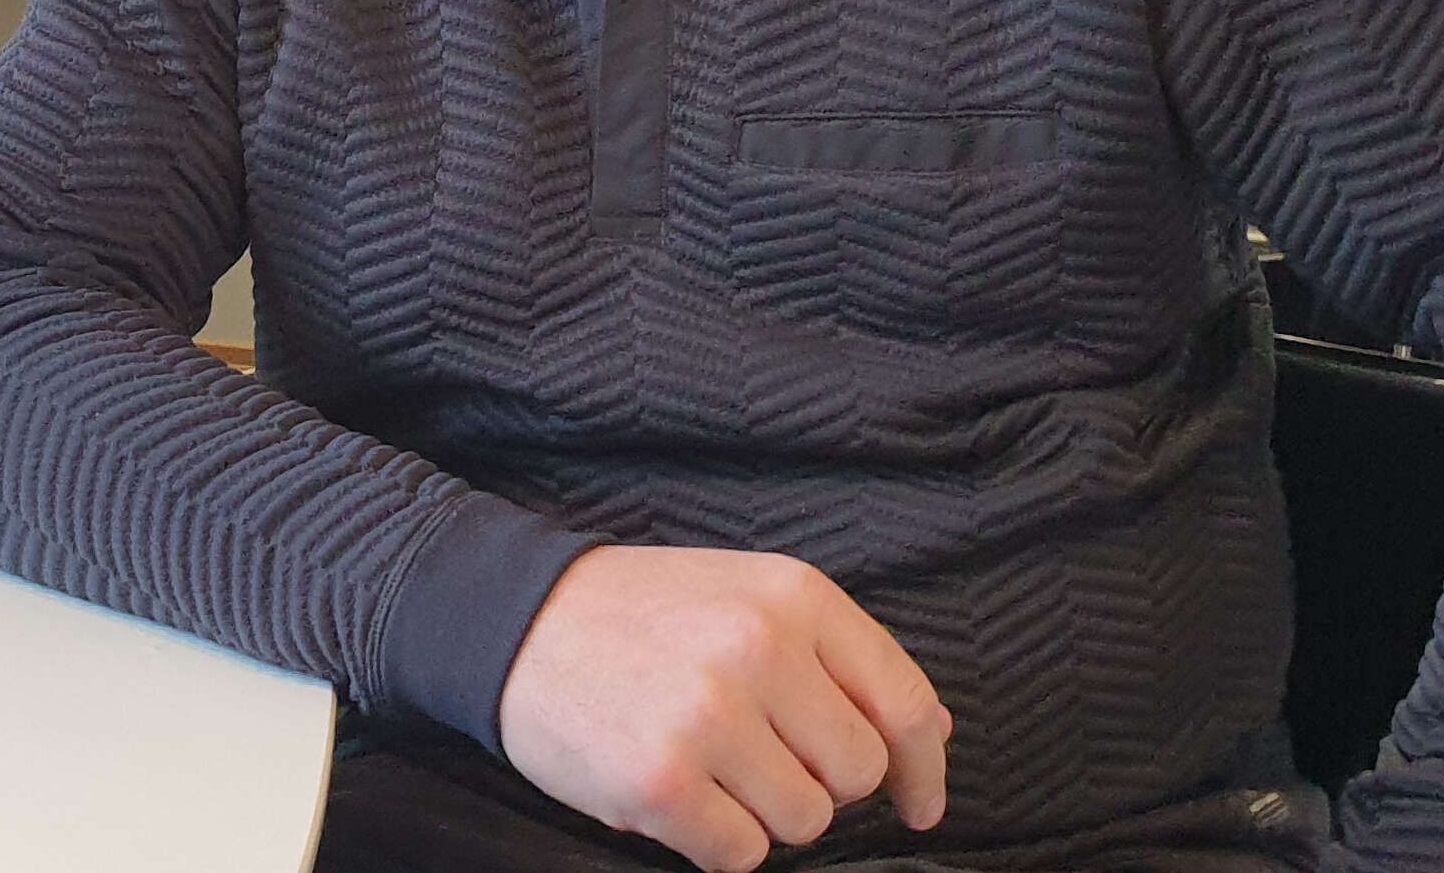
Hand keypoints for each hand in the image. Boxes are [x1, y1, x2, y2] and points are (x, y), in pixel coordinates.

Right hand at [496, 545, 951, 872]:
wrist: (512, 618)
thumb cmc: (640, 614)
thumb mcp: (747, 596)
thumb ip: (839, 659)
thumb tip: (931, 735)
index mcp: (794, 597)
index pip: (902, 702)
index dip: (922, 766)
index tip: (919, 804)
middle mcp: (759, 650)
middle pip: (855, 774)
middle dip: (817, 781)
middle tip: (755, 754)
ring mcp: (709, 718)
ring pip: (804, 822)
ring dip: (762, 812)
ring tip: (705, 762)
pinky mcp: (660, 782)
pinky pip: (740, 855)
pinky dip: (714, 839)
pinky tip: (674, 790)